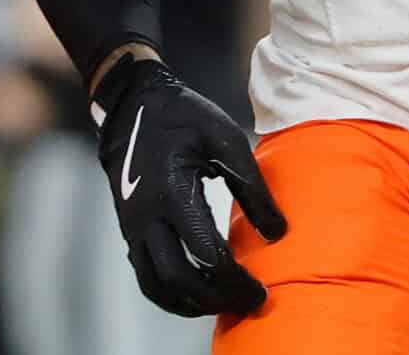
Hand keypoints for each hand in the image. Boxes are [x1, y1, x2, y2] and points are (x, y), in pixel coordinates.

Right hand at [93, 56, 286, 317]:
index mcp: (172, 191)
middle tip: (247, 302)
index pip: (204, 253)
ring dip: (191, 303)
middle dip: (215, 299)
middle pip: (177, 279)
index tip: (261, 288)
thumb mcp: (225, 139)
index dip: (235, 279)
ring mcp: (133, 225)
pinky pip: (146, 276)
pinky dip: (172, 295)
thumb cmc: (184, 117)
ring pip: (156, 285)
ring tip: (225, 303)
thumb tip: (278, 234)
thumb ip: (252, 187)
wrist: (132, 105)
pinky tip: (199, 293)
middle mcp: (147, 215)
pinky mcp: (130, 230)